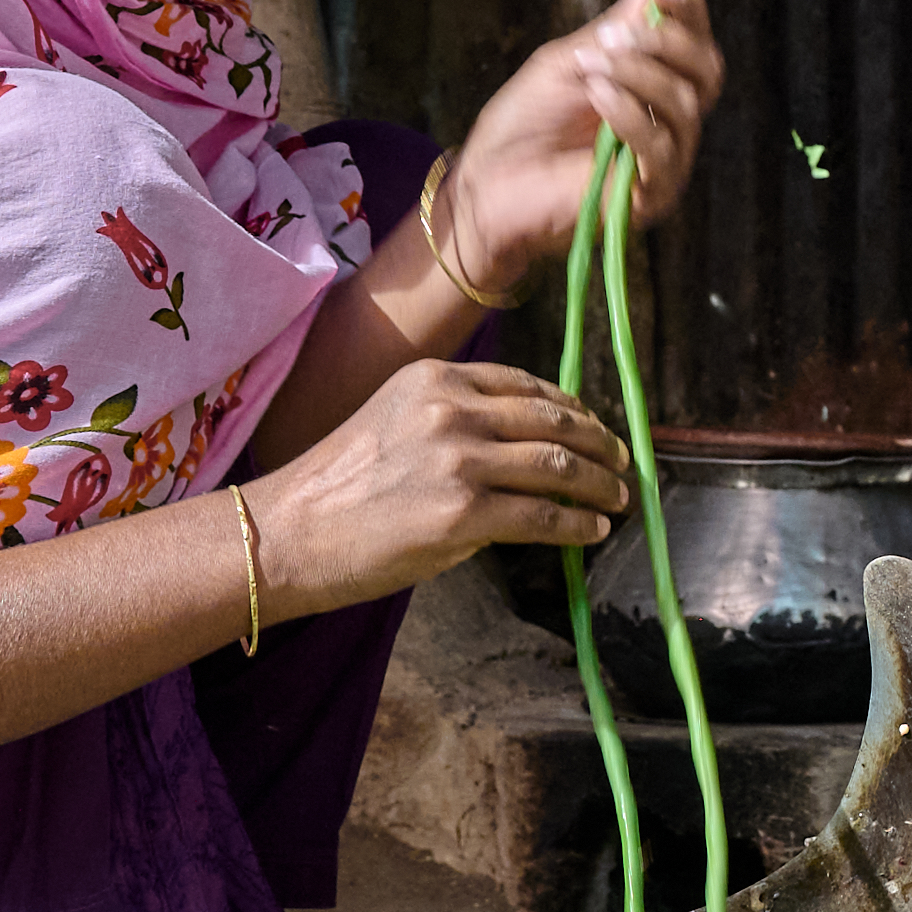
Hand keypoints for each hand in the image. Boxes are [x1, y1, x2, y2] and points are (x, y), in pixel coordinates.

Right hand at [249, 360, 627, 609]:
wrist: (287, 533)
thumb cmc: (337, 488)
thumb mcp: (398, 424)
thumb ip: (459, 424)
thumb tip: (529, 448)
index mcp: (435, 378)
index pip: (527, 386)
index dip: (573, 408)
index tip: (595, 426)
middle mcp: (451, 408)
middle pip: (554, 420)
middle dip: (599, 443)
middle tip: (623, 463)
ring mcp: (459, 459)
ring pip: (558, 465)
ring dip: (599, 484)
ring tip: (617, 499)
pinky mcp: (463, 513)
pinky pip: (543, 516)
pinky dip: (576, 524)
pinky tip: (591, 530)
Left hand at [445, 0, 725, 302]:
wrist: (488, 183)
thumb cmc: (525, 123)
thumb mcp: (569, 61)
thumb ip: (617, 28)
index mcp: (655, 86)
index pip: (695, 42)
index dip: (689, 9)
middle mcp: (670, 121)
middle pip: (707, 70)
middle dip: (669, 40)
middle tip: (617, 35)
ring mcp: (665, 159)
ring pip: (685, 104)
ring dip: (638, 74)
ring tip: (591, 68)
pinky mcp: (650, 194)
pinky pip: (661, 148)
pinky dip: (631, 113)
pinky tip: (598, 96)